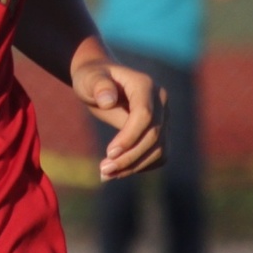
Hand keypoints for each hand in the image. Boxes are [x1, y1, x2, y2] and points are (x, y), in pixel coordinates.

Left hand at [76, 59, 165, 179]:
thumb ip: (98, 85)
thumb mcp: (88, 78)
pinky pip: (159, 154)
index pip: (145, 115)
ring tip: (107, 174)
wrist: (100, 82)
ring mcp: (164, 116)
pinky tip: (119, 171)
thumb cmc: (92, 78)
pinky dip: (141, 166)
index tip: (109, 153)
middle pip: (153, 135)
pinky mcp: (162, 131)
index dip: (129, 137)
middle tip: (104, 170)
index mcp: (144, 85)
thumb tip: (108, 100)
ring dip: (135, 166)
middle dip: (129, 156)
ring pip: (159, 149)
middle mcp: (160, 100)